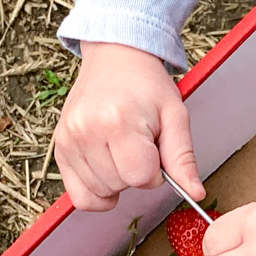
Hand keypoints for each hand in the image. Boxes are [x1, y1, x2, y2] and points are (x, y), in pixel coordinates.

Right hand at [54, 42, 203, 211]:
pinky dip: (96, 192)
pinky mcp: (59, 148)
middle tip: (137, 143)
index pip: (141, 177)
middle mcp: (86, 130)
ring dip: (116, 181)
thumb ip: (182, 158)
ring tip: (120, 148)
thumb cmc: (146, 86)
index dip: (155, 171)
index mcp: (118, 120)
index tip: (154, 149)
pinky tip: (105, 170)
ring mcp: (68, 140)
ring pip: (100, 193)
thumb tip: (196, 193)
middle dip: (135, 173)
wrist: (114, 59)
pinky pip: (79, 196)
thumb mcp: (174, 116)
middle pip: (120, 185)